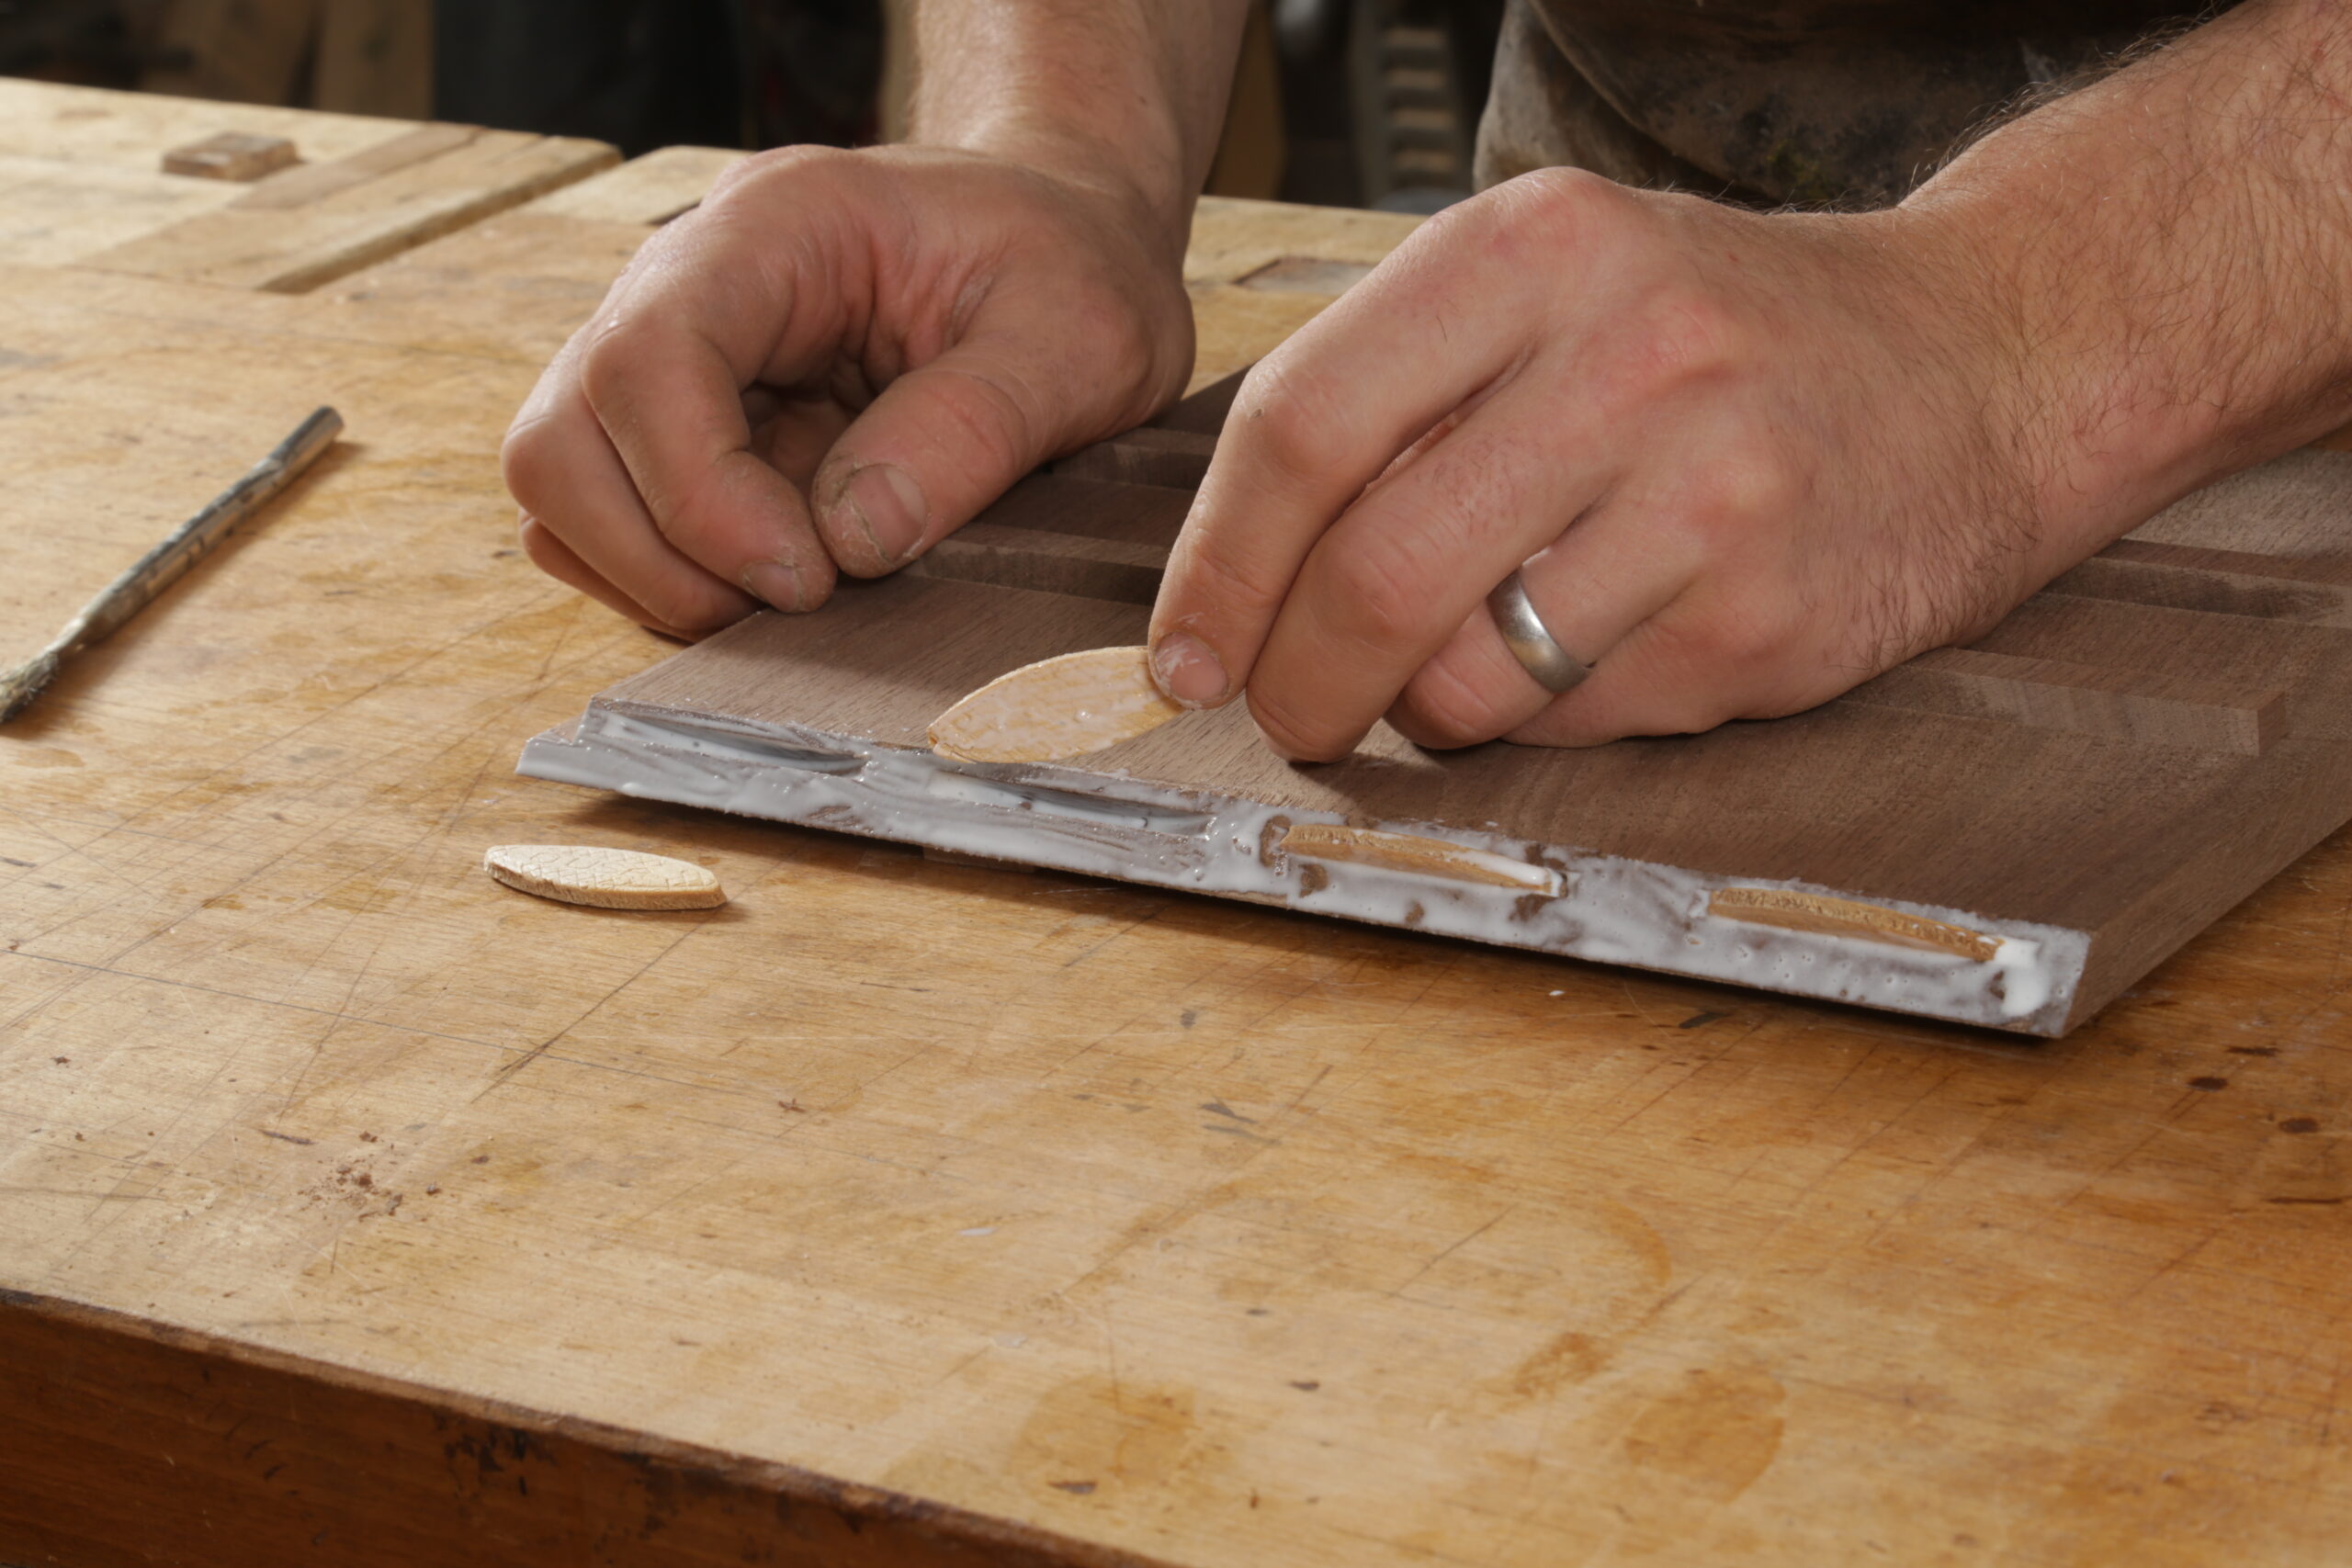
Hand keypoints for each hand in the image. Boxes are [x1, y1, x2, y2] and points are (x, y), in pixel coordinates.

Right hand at [504, 143, 1195, 635]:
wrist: (1063, 243)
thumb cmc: (1071, 268)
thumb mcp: (1080, 337)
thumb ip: (974, 427)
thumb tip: (853, 540)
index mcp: (773, 230)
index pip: (645, 358)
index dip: (699, 493)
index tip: (807, 577)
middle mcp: (685, 289)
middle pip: (559, 439)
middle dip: (658, 557)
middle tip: (799, 605)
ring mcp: (671, 367)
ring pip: (564, 492)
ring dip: (656, 580)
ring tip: (797, 601)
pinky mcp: (684, 438)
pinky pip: (614, 529)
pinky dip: (675, 583)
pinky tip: (785, 588)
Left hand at [1146, 167, 2076, 758]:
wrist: (1988, 362)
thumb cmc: (1733, 337)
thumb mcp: (1561, 291)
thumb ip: (1405, 398)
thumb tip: (1241, 582)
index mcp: (1537, 250)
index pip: (1302, 425)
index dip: (1217, 566)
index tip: (1185, 651)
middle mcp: (1626, 355)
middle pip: (1372, 575)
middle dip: (1298, 683)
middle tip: (1286, 716)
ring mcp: (1711, 490)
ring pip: (1470, 676)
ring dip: (1426, 710)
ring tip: (1463, 670)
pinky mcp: (1768, 615)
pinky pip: (1580, 723)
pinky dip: (1546, 720)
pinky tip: (1599, 650)